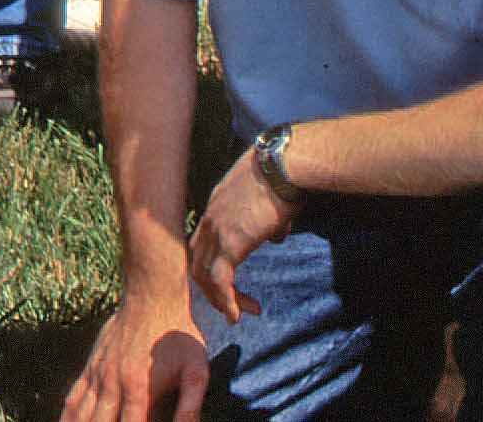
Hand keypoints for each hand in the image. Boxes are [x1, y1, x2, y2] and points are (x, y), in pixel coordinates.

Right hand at [62, 286, 210, 421]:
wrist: (151, 295)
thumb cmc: (179, 334)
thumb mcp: (196, 371)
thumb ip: (190, 407)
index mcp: (139, 389)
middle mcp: (112, 384)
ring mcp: (98, 374)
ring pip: (80, 414)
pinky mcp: (92, 366)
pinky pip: (74, 396)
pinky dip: (67, 416)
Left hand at [188, 148, 294, 322]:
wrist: (285, 166)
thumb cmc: (284, 178)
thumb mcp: (269, 201)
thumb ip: (267, 221)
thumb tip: (275, 236)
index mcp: (216, 208)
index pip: (201, 244)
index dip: (212, 267)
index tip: (230, 284)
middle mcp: (210, 219)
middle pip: (197, 262)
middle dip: (213, 288)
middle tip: (234, 306)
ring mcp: (217, 231)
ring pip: (204, 275)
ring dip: (220, 299)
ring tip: (239, 315)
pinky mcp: (231, 242)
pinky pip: (220, 280)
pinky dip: (225, 301)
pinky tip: (236, 315)